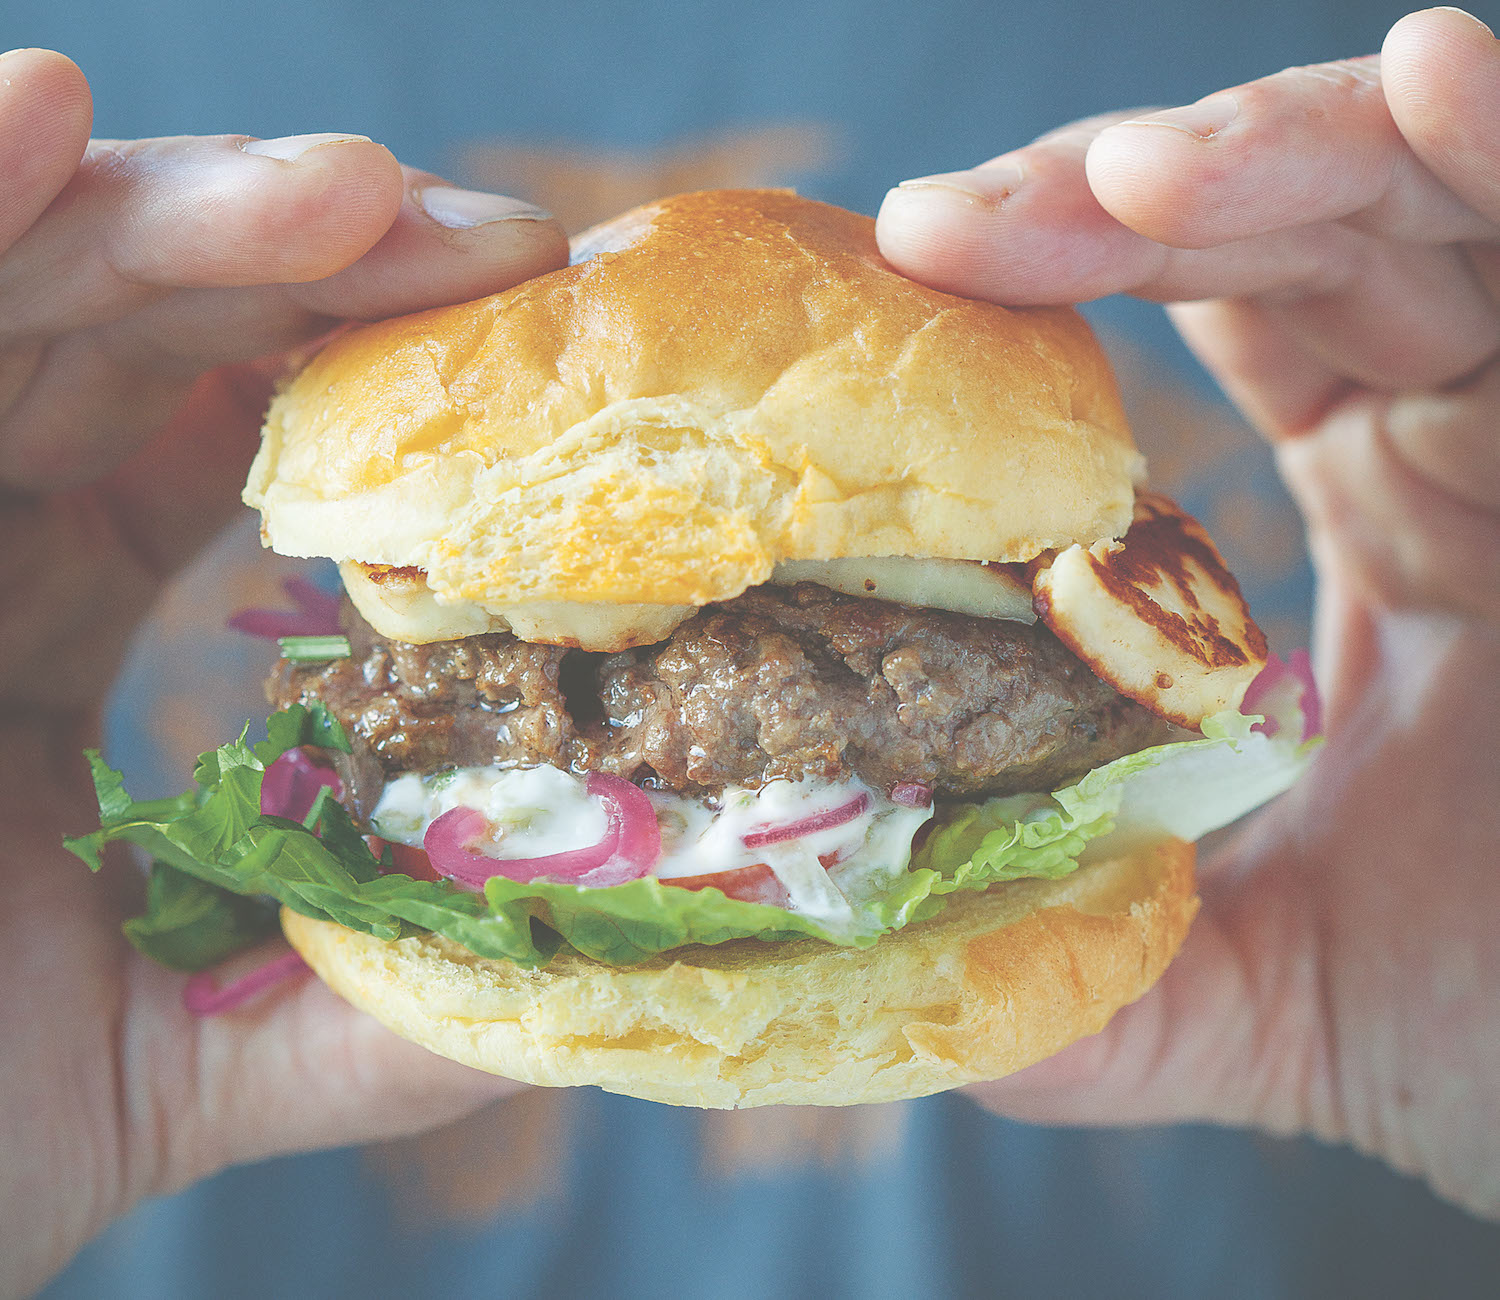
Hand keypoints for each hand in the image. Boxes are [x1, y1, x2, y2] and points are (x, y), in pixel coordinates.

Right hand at [0, 50, 568, 1293]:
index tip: (514, 356)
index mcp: (21, 625)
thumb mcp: (164, 1072)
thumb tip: (570, 985)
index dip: (353, 388)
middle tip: (493, 247)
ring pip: (11, 288)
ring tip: (353, 189)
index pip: (202, 450)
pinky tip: (36, 103)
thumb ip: (357, 1018)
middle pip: (128, 334)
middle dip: (307, 270)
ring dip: (175, 210)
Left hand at [877, 7, 1499, 1218]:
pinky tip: (1442, 75)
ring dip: (1290, 150)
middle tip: (957, 224)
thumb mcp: (1279, 994)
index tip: (916, 271)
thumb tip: (893, 974)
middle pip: (1297, 225)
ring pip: (1445, 194)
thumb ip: (1096, 971)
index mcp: (1388, 498)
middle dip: (1122, 199)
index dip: (1063, 269)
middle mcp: (1492, 420)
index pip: (1212, 310)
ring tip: (1138, 175)